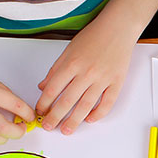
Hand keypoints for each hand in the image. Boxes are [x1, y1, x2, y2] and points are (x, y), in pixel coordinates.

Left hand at [36, 19, 134, 133]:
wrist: (118, 27)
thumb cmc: (94, 36)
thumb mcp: (68, 50)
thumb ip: (56, 70)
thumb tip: (44, 87)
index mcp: (71, 64)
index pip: (53, 89)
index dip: (44, 103)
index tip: (40, 111)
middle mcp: (86, 73)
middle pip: (67, 101)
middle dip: (55, 117)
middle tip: (48, 126)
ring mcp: (103, 79)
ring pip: (86, 106)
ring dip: (74, 121)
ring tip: (66, 130)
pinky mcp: (117, 82)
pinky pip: (107, 103)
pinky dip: (98, 114)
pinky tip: (90, 120)